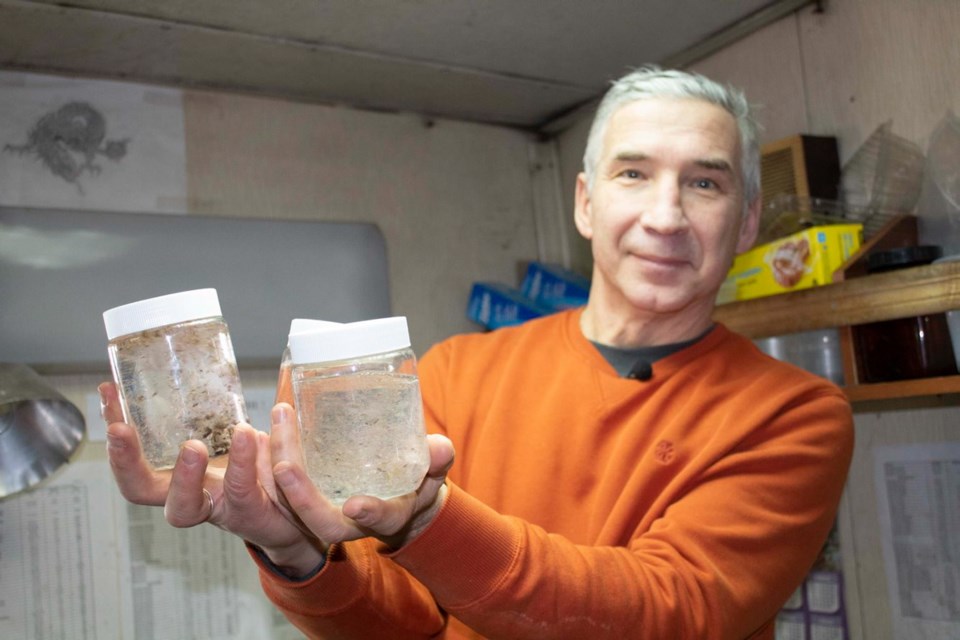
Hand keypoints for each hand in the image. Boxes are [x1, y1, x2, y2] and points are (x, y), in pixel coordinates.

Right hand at [99, 382, 324, 576]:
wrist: (304, 516)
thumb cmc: (266, 473)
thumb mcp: (240, 439)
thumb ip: (223, 414)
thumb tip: (205, 363)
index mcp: (180, 478)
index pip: (134, 461)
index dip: (116, 432)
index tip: (108, 392)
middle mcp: (192, 497)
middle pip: (141, 490)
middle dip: (125, 462)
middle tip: (121, 430)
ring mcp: (218, 511)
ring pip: (186, 506)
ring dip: (185, 473)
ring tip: (193, 445)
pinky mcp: (252, 516)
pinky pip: (244, 491)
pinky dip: (246, 460)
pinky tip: (252, 433)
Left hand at [269, 401, 454, 549]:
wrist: (400, 490)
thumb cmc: (419, 478)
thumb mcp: (434, 470)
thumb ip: (437, 459)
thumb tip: (439, 447)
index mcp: (389, 515)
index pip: (380, 521)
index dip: (370, 514)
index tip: (355, 505)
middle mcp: (353, 518)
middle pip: (320, 520)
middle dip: (300, 497)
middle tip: (283, 465)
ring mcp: (329, 505)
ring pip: (296, 499)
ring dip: (283, 461)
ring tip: (280, 421)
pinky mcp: (312, 488)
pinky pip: (288, 480)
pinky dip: (277, 453)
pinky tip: (273, 422)